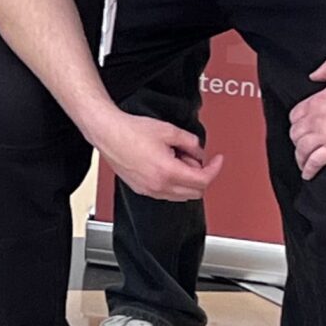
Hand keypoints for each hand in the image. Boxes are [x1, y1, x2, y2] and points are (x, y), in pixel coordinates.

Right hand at [97, 109, 224, 202]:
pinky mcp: (141, 189)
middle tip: (193, 158)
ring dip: (186, 181)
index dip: (214, 169)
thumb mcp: (169, 130)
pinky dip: (173, 184)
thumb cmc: (130, 130)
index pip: (203, 180)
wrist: (108, 132)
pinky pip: (166, 194)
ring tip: (176, 160)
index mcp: (168, 171)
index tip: (217, 161)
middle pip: (195, 192)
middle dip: (200, 175)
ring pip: (181, 196)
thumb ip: (191, 142)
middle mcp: (159, 185)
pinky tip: (166, 167)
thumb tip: (198, 150)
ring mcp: (149, 189)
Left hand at [289, 57, 325, 178]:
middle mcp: (316, 119)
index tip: (301, 129)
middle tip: (301, 148)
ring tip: (302, 164)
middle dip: (296, 141)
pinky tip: (308, 174)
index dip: (297, 124)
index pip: (295, 116)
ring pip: (302, 149)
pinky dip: (309, 169)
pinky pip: (316, 161)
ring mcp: (325, 134)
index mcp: (316, 101)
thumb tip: (314, 75)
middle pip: (296, 133)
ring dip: (300, 157)